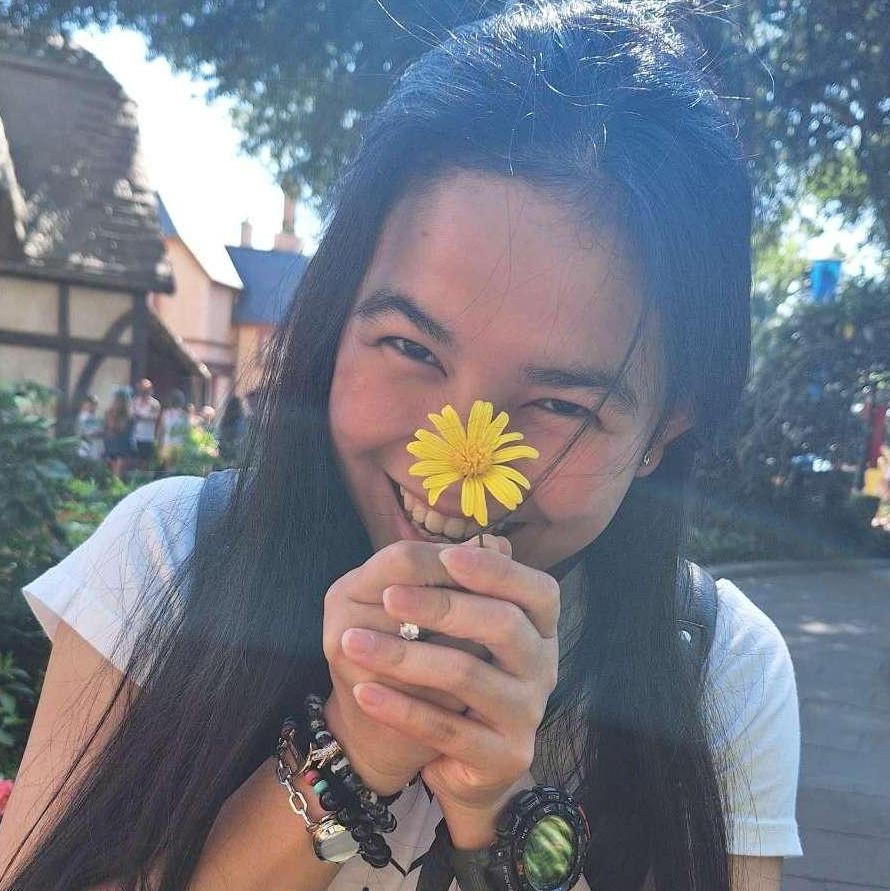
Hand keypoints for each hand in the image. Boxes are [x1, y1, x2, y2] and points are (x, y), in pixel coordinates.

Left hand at [343, 544, 559, 839]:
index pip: (538, 591)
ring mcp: (526, 715)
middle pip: (503, 626)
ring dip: (404, 656)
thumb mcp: (463, 631)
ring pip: (466, 675)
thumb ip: (458, 590)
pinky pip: (445, 729)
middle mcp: (544, 668)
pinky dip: (399, 708)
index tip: (445, 554)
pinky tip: (362, 691)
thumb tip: (445, 547)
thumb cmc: (459, 674)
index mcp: (541, 629)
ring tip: (351, 641)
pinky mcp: (502, 756)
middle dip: (441, 606)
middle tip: (387, 597)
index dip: (496, 570)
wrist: (462, 760)